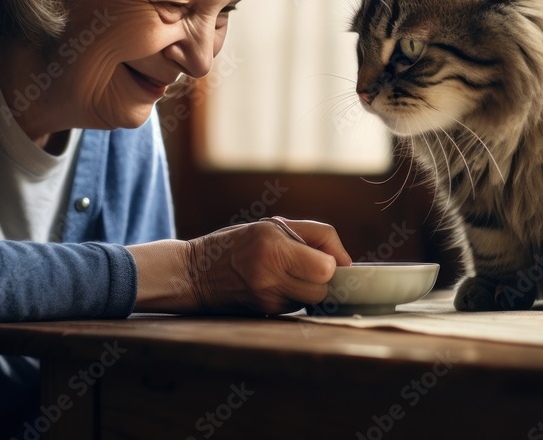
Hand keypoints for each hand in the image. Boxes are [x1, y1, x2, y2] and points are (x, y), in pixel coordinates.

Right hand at [189, 218, 352, 314]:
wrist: (195, 275)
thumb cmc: (237, 243)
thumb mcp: (273, 226)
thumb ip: (317, 236)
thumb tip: (347, 262)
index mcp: (274, 250)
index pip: (326, 269)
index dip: (329, 262)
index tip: (320, 255)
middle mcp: (271, 279)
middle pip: (322, 290)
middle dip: (320, 278)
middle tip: (303, 264)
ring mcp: (267, 302)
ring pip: (311, 301)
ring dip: (307, 288)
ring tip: (285, 273)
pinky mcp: (265, 315)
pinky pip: (295, 307)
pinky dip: (292, 296)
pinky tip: (274, 285)